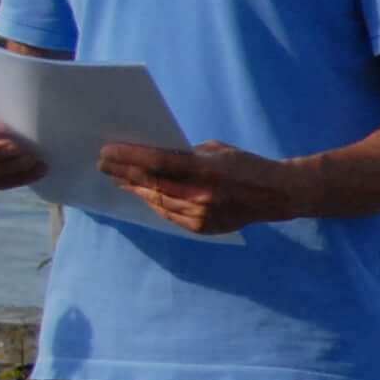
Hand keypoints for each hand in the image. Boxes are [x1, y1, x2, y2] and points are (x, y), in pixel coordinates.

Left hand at [96, 139, 298, 235]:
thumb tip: (153, 157)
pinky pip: (169, 215)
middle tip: (103, 164)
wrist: (277, 195)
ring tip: (118, 179)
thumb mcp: (216, 150)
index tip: (106, 151)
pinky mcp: (202, 228)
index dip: (128, 158)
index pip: (157, 163)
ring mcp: (201, 215)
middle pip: (152, 184)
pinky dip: (154, 203)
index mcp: (205, 171)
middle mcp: (201, 196)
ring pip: (157, 202)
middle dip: (124, 173)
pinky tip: (143, 194)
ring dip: (135, 190)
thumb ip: (185, 155)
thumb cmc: (246, 164)